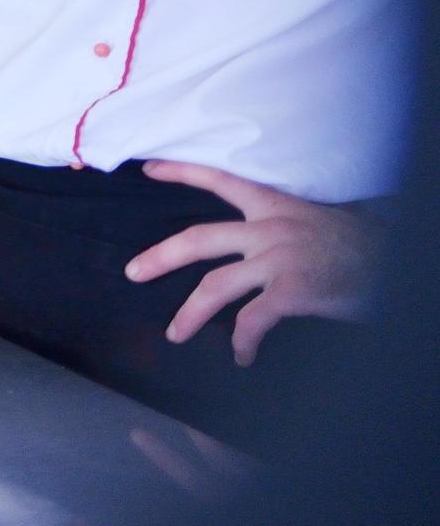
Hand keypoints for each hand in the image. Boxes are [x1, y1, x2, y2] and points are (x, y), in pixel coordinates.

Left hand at [123, 160, 377, 364]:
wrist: (393, 260)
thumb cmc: (361, 245)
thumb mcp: (320, 220)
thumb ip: (288, 224)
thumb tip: (268, 236)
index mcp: (274, 206)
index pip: (220, 179)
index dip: (181, 171)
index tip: (147, 168)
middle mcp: (269, 228)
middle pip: (198, 239)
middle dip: (160, 256)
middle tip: (132, 272)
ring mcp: (278, 260)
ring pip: (215, 286)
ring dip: (191, 313)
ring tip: (175, 333)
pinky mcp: (292, 291)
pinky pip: (254, 320)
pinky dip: (244, 341)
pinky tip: (243, 357)